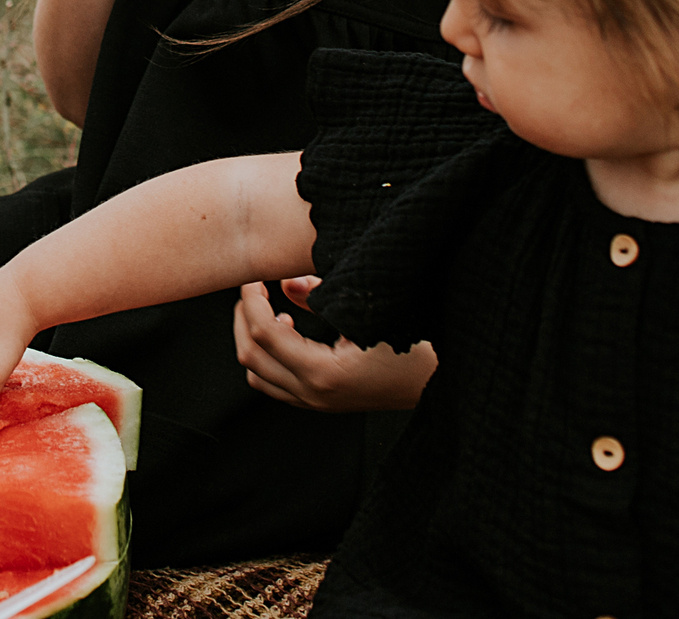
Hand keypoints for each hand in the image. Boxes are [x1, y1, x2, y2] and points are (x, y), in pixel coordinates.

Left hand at [233, 278, 435, 412]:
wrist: (435, 381)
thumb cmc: (410, 346)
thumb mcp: (365, 313)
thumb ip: (320, 295)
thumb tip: (285, 284)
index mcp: (322, 373)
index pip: (264, 334)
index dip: (252, 300)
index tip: (253, 277)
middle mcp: (313, 394)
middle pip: (250, 356)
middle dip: (243, 317)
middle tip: (253, 289)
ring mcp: (314, 403)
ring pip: (257, 374)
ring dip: (252, 339)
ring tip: (269, 310)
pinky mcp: (319, 402)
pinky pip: (273, 383)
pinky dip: (267, 356)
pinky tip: (287, 331)